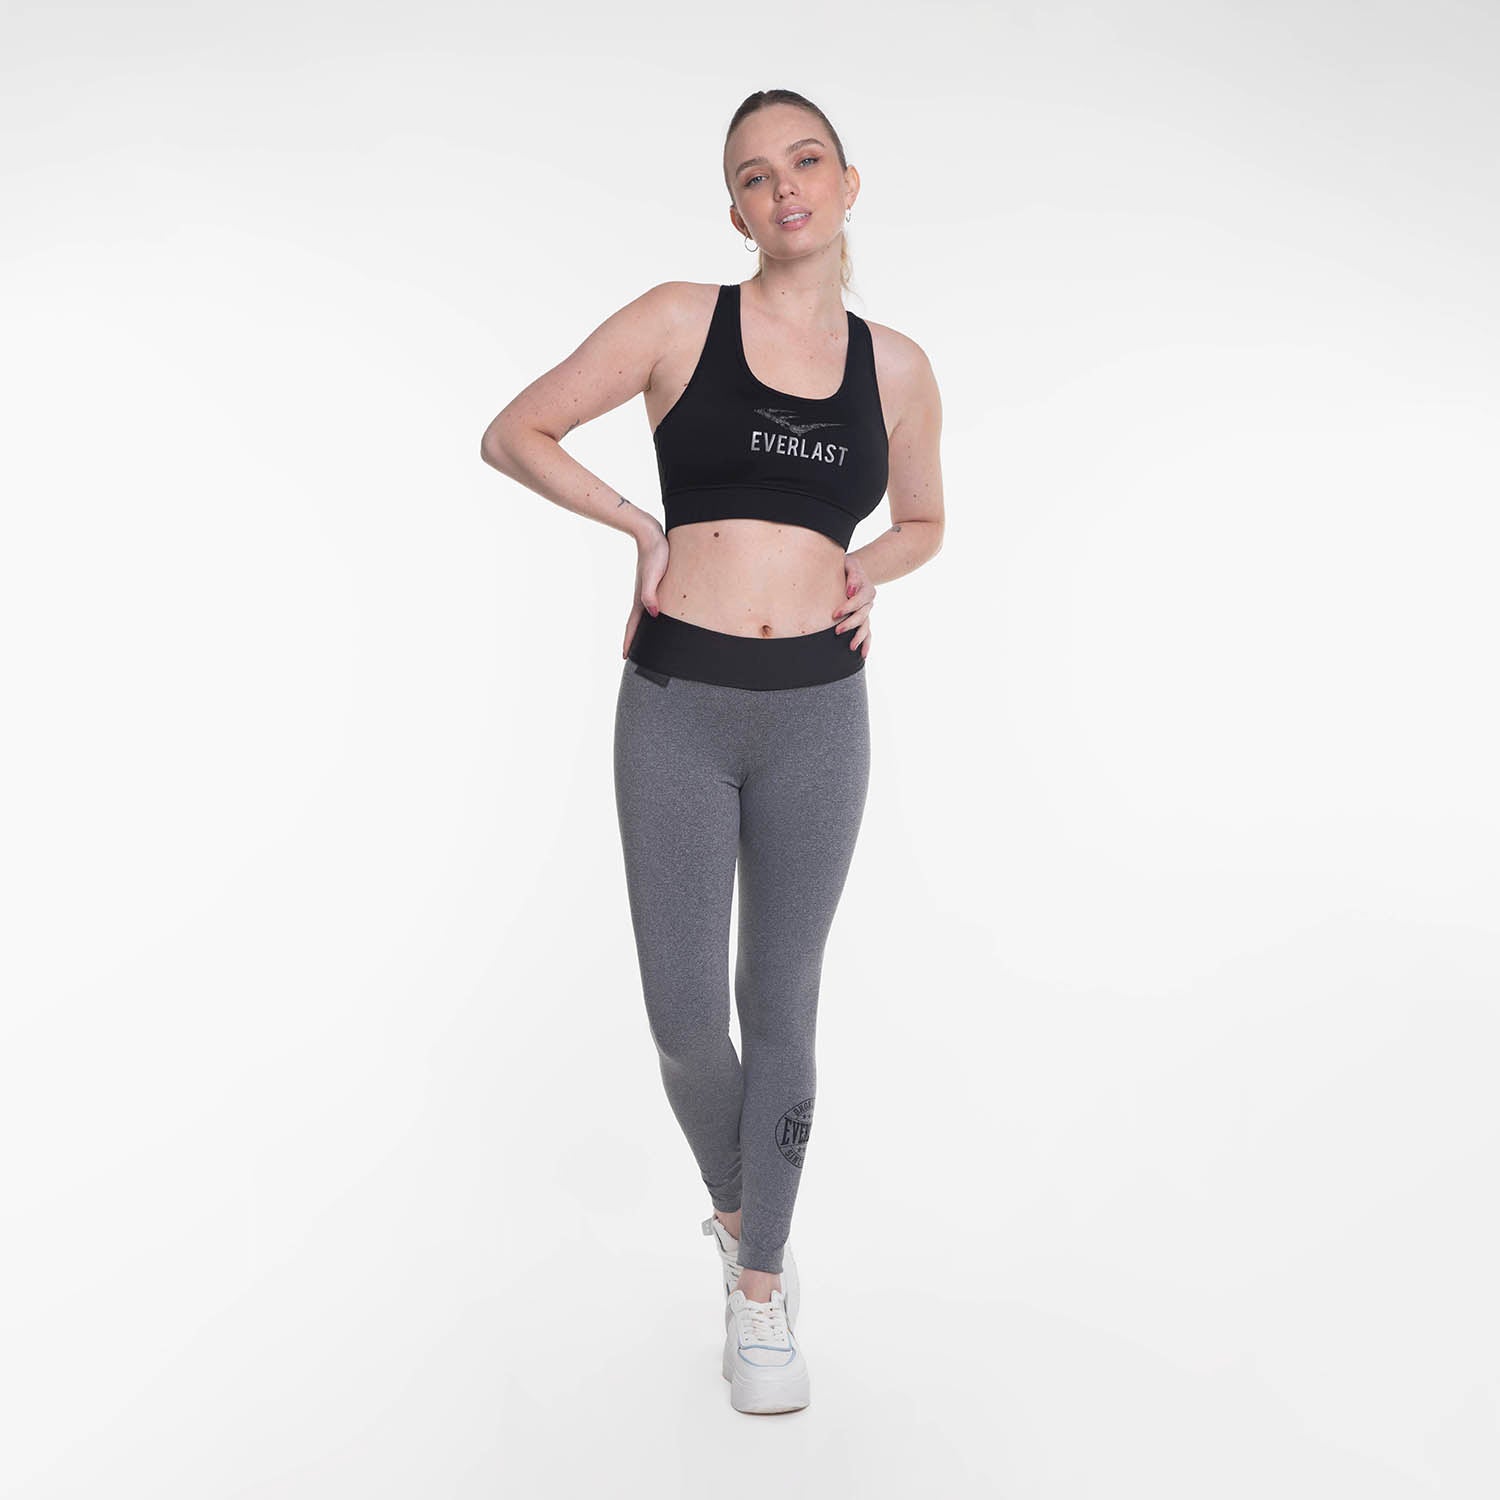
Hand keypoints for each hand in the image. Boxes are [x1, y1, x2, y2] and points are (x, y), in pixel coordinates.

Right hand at [623, 526, 669, 658]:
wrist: (651, 534)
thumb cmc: (655, 554)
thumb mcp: (653, 576)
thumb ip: (650, 595)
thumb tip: (654, 615)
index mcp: (641, 600)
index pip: (633, 626)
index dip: (629, 642)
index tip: (625, 657)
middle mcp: (642, 597)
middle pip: (637, 624)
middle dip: (634, 639)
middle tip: (633, 654)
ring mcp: (647, 591)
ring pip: (644, 615)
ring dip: (642, 628)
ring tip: (645, 639)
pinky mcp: (654, 583)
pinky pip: (651, 604)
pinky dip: (651, 614)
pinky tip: (657, 615)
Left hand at [832, 553, 875, 657]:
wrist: (851, 572)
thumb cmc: (846, 568)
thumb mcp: (850, 565)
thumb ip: (852, 576)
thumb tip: (850, 592)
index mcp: (866, 589)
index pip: (858, 600)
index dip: (848, 607)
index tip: (835, 614)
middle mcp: (869, 602)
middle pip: (862, 615)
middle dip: (850, 624)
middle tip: (837, 631)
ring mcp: (867, 612)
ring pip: (866, 626)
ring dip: (859, 637)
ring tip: (851, 647)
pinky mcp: (863, 619)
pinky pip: (868, 633)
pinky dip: (866, 643)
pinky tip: (863, 654)